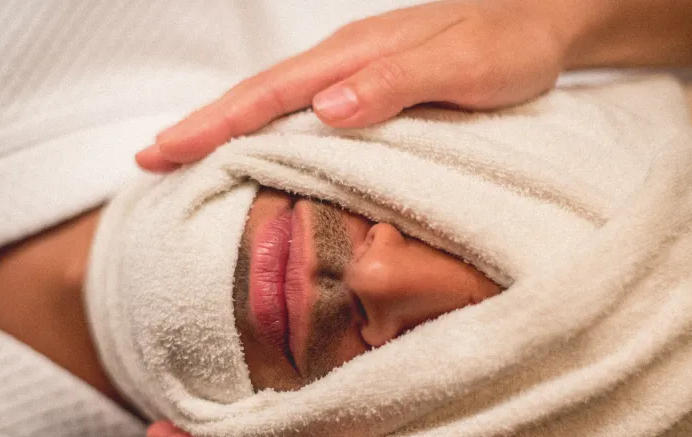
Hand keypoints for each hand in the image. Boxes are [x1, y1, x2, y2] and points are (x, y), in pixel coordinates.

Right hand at [136, 0, 585, 171]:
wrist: (544, 21)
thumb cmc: (510, 46)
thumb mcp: (464, 66)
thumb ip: (398, 84)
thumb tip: (325, 108)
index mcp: (356, 55)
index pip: (269, 94)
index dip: (215, 125)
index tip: (164, 150)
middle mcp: (344, 60)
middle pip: (257, 94)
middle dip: (200, 127)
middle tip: (147, 160)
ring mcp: (353, 70)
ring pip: (274, 101)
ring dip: (225, 129)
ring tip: (182, 157)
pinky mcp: (368, 84)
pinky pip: (301, 108)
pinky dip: (265, 128)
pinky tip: (254, 147)